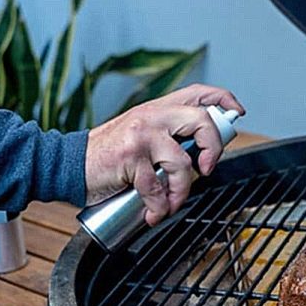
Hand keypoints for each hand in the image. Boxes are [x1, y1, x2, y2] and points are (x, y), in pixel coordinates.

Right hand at [85, 84, 244, 224]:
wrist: (67, 164)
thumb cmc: (109, 155)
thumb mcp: (142, 133)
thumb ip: (169, 136)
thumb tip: (203, 152)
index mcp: (159, 108)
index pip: (199, 93)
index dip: (224, 100)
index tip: (237, 112)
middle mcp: (152, 116)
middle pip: (201, 121)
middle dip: (214, 149)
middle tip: (206, 169)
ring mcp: (141, 135)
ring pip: (182, 162)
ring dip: (181, 191)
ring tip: (171, 202)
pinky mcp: (130, 158)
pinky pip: (156, 187)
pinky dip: (159, 207)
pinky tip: (153, 213)